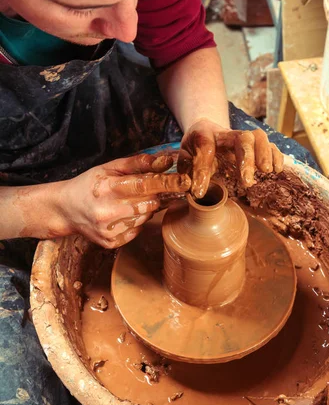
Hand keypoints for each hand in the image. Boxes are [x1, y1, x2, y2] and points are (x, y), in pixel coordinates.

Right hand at [58, 153, 190, 247]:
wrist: (65, 209)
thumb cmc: (90, 184)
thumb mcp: (110, 168)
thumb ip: (139, 163)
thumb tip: (167, 161)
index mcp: (108, 187)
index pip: (146, 184)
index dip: (168, 182)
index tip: (185, 181)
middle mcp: (108, 211)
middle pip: (150, 204)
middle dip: (153, 196)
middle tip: (143, 191)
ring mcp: (110, 230)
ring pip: (145, 218)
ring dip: (144, 209)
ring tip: (126, 203)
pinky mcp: (111, 243)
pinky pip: (137, 231)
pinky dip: (134, 222)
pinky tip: (120, 216)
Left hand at [178, 119, 283, 197]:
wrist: (206, 130)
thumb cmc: (194, 150)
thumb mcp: (184, 159)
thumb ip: (185, 174)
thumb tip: (193, 190)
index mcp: (203, 135)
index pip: (205, 149)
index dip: (202, 171)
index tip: (199, 192)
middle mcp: (226, 133)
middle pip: (241, 137)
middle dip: (247, 159)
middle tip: (247, 182)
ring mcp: (242, 137)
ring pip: (258, 137)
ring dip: (265, 154)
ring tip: (266, 172)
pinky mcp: (254, 144)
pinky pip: (270, 144)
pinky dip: (276, 155)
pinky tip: (277, 169)